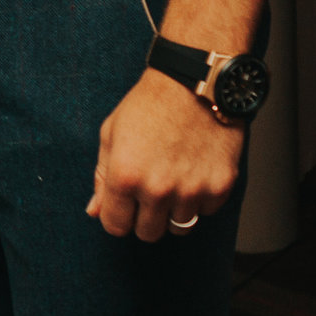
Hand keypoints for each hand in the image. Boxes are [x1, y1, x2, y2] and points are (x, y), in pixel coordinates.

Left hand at [87, 69, 244, 240]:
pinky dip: (202, 197)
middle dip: (145, 216)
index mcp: (125, 176)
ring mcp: (192, 190)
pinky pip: (207, 211)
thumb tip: (95, 211)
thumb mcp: (112, 133)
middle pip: (148, 233)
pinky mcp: (221, 186)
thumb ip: (102, 177)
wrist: (195, 82)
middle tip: (150, 189)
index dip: (118, 216)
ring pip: (180, 227)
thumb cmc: (150, 104)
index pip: (116, 226)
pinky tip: (196, 169)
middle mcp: (158, 189)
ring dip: (175, 209)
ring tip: (174, 177)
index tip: (124, 205)